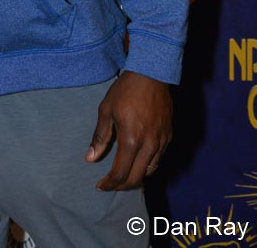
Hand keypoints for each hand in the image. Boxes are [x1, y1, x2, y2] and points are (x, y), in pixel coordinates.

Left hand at [85, 71, 172, 189]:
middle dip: (122, 185)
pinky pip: (158, 159)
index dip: (109, 183)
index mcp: (131, 141)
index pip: (121, 173)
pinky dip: (147, 165)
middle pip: (137, 178)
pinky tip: (138, 159)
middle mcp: (149, 146)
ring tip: (123, 174)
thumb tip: (90, 159)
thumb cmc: (125, 90)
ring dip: (136, 177)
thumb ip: (100, 137)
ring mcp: (162, 142)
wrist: (151, 74)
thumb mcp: (106, 111)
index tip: (100, 186)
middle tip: (110, 184)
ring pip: (150, 171)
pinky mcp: (169, 136)